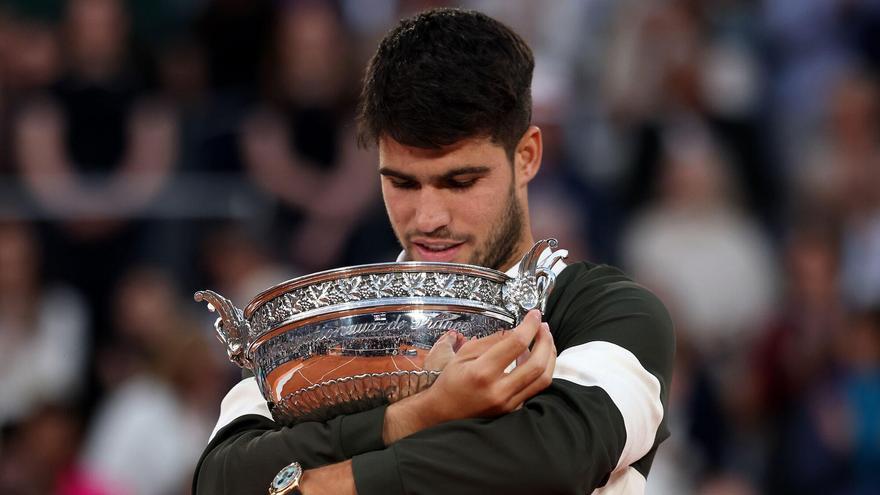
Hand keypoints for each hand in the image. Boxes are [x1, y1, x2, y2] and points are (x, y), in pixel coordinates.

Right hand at [382, 310, 555, 443]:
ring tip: (543, 341)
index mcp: (483, 372)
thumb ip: (491, 341)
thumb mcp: (464, 354)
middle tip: (544, 327)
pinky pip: (536, 388)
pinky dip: (540, 370)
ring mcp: (508, 403)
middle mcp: (498, 390)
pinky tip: (534, 359)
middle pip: (537, 363)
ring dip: (549, 356)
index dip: (530, 325)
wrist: (443, 413)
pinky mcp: (513, 410)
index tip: (535, 314)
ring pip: (543, 379)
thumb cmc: (451, 381)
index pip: (516, 343)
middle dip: (546, 341)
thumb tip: (516, 331)